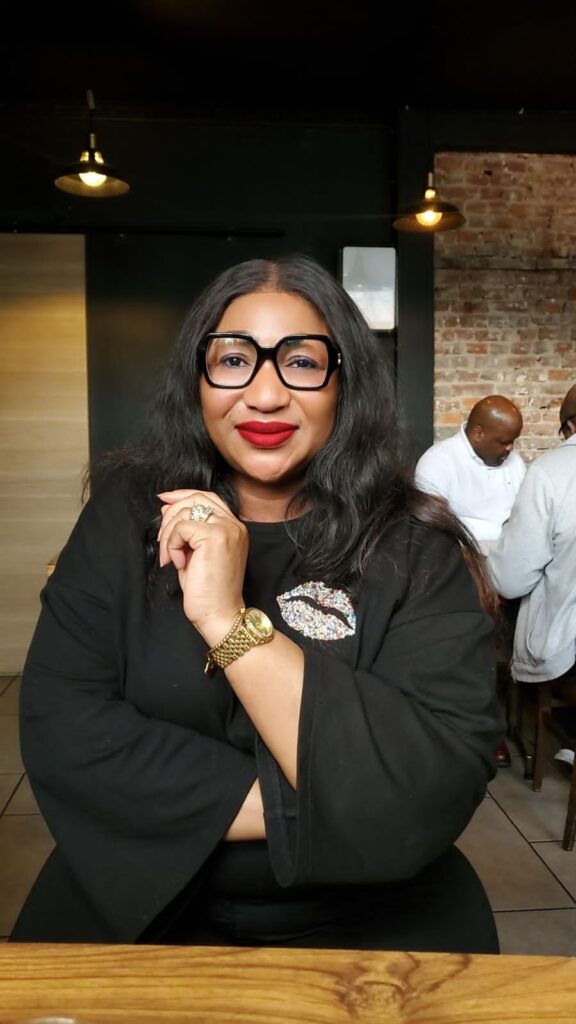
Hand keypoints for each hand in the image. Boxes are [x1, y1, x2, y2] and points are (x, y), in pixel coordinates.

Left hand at [157, 489, 247, 641]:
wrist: (219, 614)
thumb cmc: (208, 590)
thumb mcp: (196, 553)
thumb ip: (187, 530)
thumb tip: (167, 508)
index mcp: (233, 527)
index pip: (207, 497)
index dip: (183, 495)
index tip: (164, 500)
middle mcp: (233, 524)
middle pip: (194, 499)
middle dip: (170, 515)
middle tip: (163, 541)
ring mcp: (226, 529)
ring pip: (184, 513)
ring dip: (168, 535)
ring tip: (170, 558)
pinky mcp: (215, 537)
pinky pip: (180, 528)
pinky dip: (171, 545)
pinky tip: (177, 563)